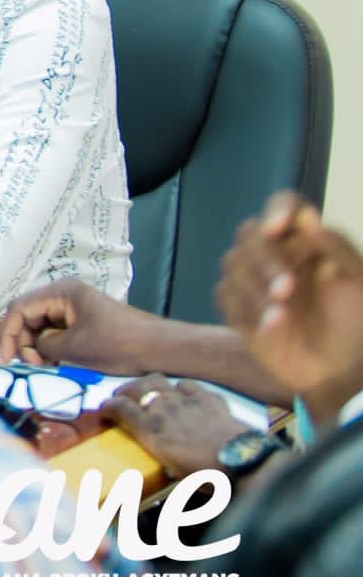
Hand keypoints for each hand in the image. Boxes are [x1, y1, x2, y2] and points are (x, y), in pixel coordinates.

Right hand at [0, 277, 168, 370]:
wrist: (159, 349)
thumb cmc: (118, 344)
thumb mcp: (74, 348)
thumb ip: (43, 346)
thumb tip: (31, 350)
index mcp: (60, 292)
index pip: (19, 308)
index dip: (9, 334)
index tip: (8, 360)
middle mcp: (64, 295)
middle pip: (28, 315)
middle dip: (23, 340)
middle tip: (29, 365)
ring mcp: (74, 307)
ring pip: (40, 324)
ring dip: (35, 345)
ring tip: (42, 365)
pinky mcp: (83, 321)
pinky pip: (55, 331)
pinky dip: (49, 346)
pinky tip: (53, 362)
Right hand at [104, 375, 244, 478]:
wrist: (243, 463)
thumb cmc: (206, 476)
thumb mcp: (173, 471)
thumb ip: (159, 455)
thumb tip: (154, 454)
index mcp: (150, 429)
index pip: (118, 407)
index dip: (106, 407)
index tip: (103, 413)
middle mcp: (163, 409)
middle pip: (135, 387)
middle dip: (124, 391)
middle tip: (122, 399)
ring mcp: (186, 400)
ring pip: (158, 379)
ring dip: (149, 384)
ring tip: (150, 392)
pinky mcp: (208, 398)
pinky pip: (188, 384)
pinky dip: (181, 388)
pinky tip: (184, 396)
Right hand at [218, 193, 362, 415]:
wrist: (337, 370)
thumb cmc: (353, 322)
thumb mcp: (356, 282)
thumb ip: (335, 247)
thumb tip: (308, 218)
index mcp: (304, 239)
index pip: (283, 206)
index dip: (277, 211)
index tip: (278, 228)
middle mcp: (274, 252)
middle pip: (250, 235)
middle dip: (265, 261)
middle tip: (287, 289)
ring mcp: (251, 279)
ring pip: (233, 264)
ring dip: (255, 290)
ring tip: (281, 315)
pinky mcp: (236, 306)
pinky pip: (225, 297)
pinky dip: (247, 311)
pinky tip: (272, 328)